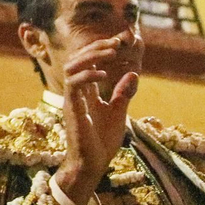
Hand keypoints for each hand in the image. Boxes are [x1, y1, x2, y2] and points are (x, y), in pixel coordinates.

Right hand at [54, 37, 137, 204]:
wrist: (91, 164)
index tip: (120, 40)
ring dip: (90, 56)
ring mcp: (72, 98)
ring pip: (72, 66)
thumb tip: (133, 73)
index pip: (90, 62)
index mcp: (86, 91)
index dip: (102, 49)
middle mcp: (76, 91)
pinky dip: (87, 75)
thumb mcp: (118, 113)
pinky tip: (104, 74)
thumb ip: (123, 94)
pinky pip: (74, 84)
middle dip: (97, 47)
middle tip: (117, 42)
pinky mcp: (71, 108)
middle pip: (78, 59)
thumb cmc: (101, 142)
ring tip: (110, 52)